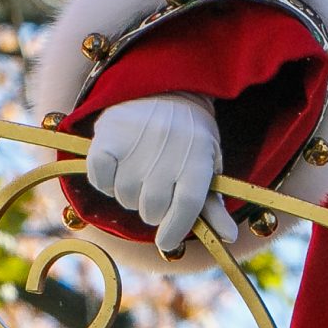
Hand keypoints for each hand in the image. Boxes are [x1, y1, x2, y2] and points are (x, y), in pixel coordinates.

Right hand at [84, 92, 235, 254]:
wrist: (165, 86)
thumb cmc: (189, 133)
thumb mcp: (207, 163)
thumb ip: (213, 203)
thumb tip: (228, 236)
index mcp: (198, 160)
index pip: (187, 207)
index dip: (175, 230)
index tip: (167, 241)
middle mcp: (169, 152)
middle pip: (152, 208)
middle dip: (152, 210)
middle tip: (153, 192)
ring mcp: (137, 143)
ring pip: (124, 196)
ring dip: (127, 194)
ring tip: (136, 174)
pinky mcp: (108, 135)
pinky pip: (99, 176)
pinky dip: (103, 180)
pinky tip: (114, 169)